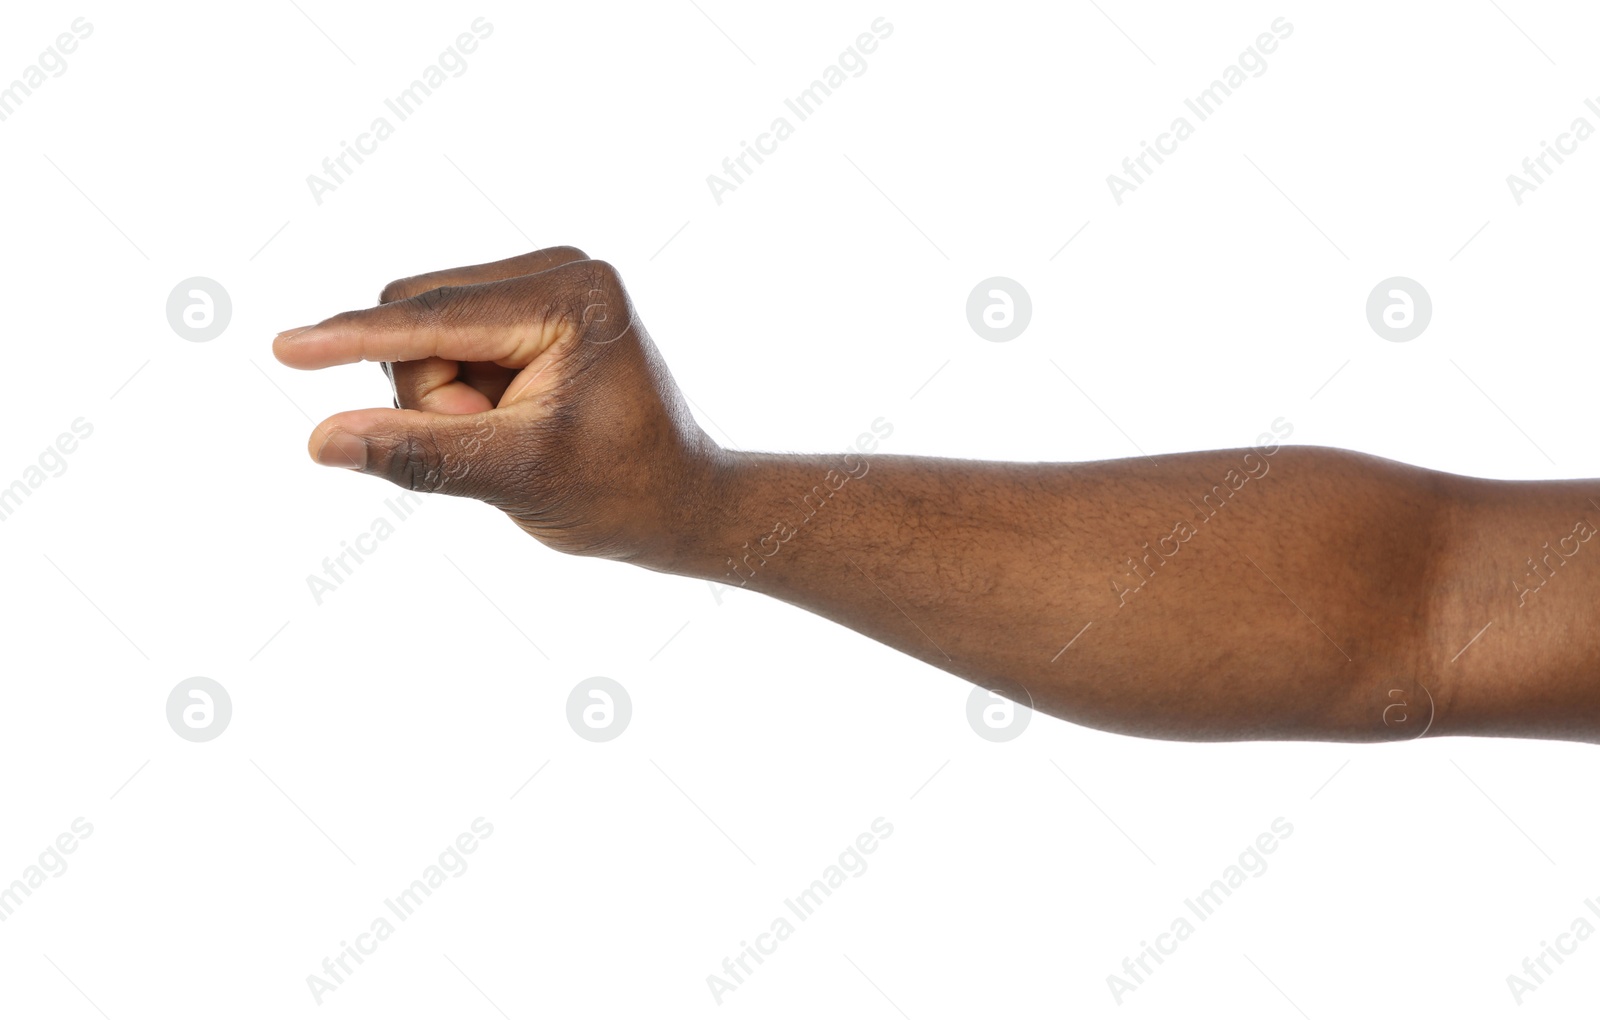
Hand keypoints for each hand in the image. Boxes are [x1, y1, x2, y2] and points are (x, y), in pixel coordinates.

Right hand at [273, 246, 720, 562]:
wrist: (676, 503)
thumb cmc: (618, 494)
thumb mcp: (517, 477)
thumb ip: (421, 454)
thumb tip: (322, 440)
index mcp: (573, 297)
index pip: (436, 319)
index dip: (356, 340)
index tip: (284, 349)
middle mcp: (560, 268)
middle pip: (418, 316)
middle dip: (431, 393)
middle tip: (493, 442)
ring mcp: (545, 280)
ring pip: (421, 329)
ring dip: (442, 395)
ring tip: (510, 434)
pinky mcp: (529, 303)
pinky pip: (442, 338)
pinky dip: (454, 388)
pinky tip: (506, 416)